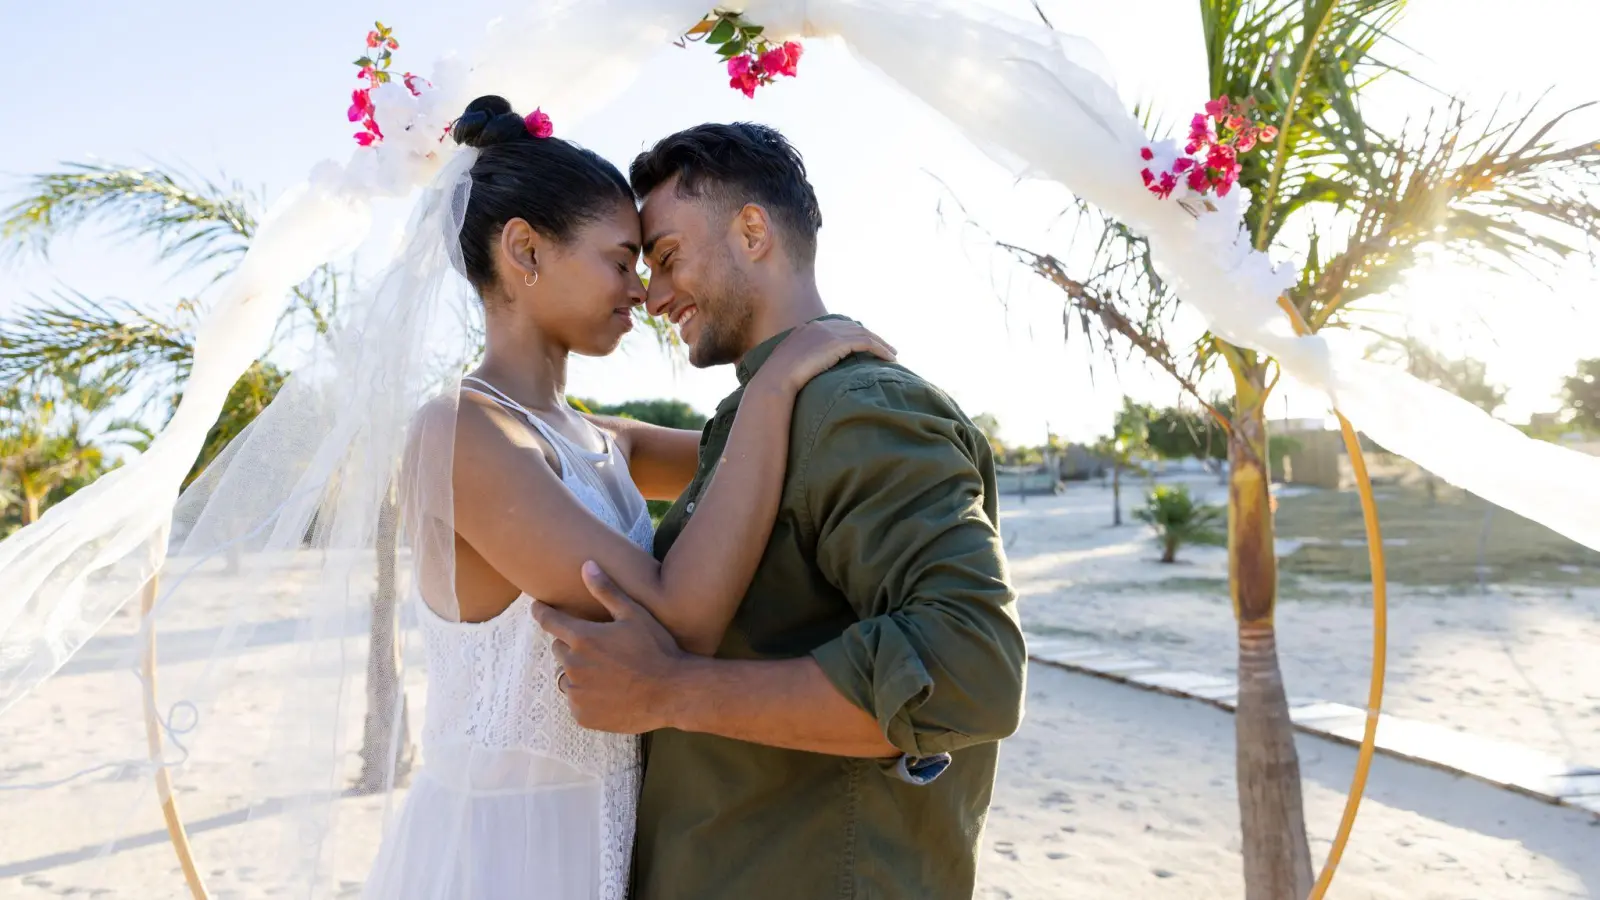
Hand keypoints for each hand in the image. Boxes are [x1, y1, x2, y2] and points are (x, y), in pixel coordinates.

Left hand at [531, 561, 691, 733]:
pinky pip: (576, 701)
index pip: (549, 621)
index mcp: (582, 638)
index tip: (536, 607)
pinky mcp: (582, 715)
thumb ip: (606, 590)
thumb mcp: (633, 614)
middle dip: (574, 646)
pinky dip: (587, 696)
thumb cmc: (656, 649)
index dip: (542, 612)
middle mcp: (573, 666)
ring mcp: (577, 693)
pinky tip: (610, 693)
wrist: (672, 692)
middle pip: (560, 650)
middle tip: (601, 649)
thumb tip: (586, 565)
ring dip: (580, 673)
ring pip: (567, 677)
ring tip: (608, 673)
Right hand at [759, 319, 895, 393]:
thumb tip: (805, 374)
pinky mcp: (837, 343)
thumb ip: (800, 363)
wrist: (774, 380)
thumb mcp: (787, 367)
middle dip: (871, 337)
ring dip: (881, 344)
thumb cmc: (777, 382)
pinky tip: (890, 359)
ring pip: (864, 333)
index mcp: (807, 328)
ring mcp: (828, 333)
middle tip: (886, 348)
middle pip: (854, 327)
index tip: (865, 345)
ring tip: (893, 355)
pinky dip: (880, 349)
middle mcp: (819, 326)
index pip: (838, 326)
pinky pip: (867, 342)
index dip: (854, 334)